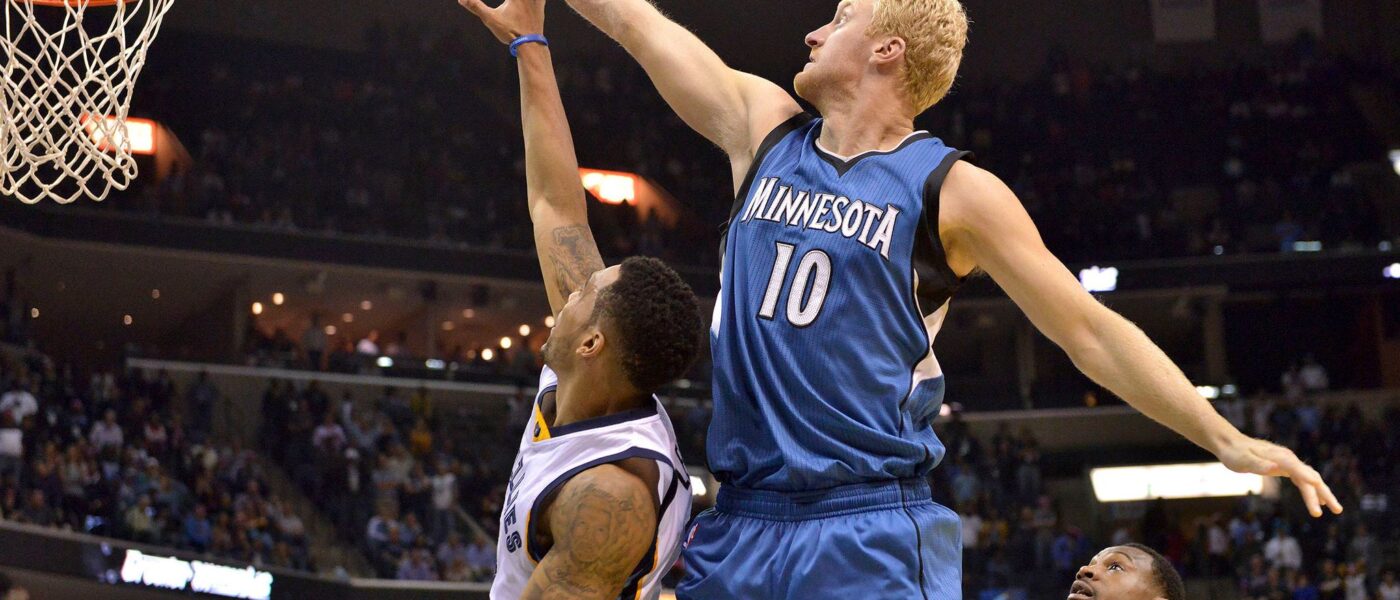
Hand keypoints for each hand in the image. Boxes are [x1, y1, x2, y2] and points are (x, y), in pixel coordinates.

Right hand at [459, 0, 546, 44]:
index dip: (506, 1)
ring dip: (520, 1)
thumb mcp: (490, 19)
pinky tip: (532, 2)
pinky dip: (536, 0)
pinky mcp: (541, 5)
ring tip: (514, 4)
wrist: (531, 44)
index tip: (504, 5)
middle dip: (510, 0)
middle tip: (508, 2)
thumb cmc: (510, 32)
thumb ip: (475, 6)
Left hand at [1216, 436, 1342, 517]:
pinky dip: (1311, 490)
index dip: (1309, 482)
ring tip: (1335, 510)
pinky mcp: (1284, 467)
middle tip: (1337, 510)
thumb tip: (1274, 468)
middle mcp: (1288, 459)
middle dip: (1324, 494)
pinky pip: (1302, 480)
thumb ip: (1259, 465)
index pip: (1299, 471)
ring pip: (1310, 480)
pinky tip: (1316, 500)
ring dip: (1322, 494)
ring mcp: (1288, 463)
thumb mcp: (1243, 460)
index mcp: (1280, 457)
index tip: (1320, 495)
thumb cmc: (1235, 453)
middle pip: (1311, 477)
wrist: (1230, 443)